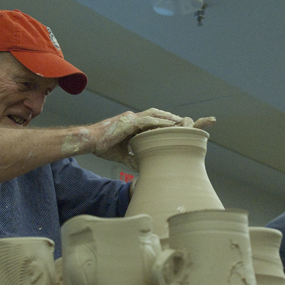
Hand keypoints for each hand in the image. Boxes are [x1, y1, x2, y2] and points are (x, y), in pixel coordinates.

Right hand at [92, 110, 215, 169]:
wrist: (89, 141)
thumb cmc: (102, 146)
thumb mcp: (121, 155)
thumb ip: (132, 159)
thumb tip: (141, 169)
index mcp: (136, 124)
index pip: (157, 122)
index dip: (172, 124)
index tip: (187, 127)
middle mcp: (136, 118)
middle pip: (161, 116)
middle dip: (178, 119)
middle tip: (196, 122)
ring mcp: (132, 119)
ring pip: (157, 115)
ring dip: (172, 118)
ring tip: (186, 122)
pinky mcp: (128, 122)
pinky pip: (147, 121)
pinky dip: (159, 122)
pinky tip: (171, 125)